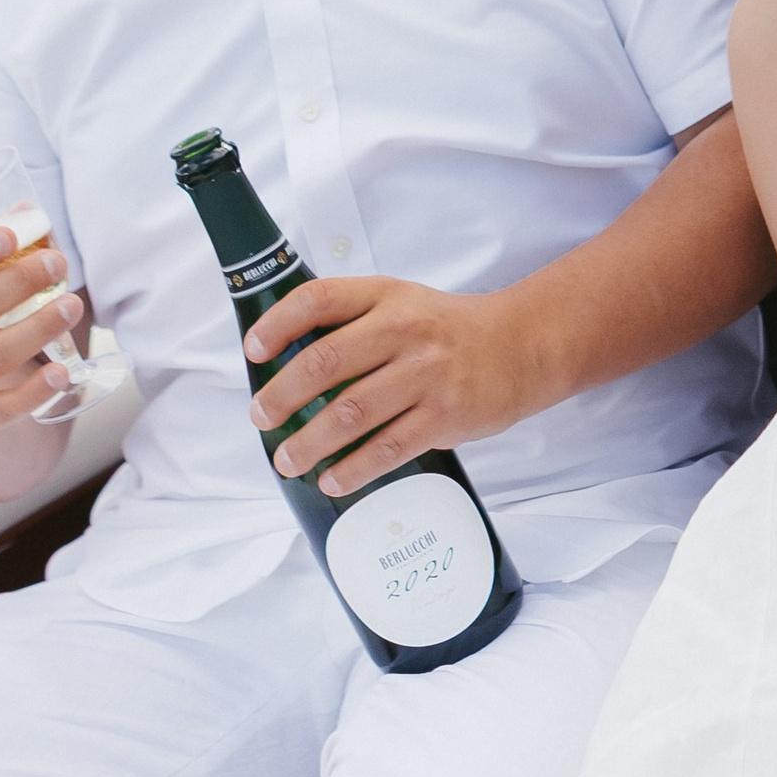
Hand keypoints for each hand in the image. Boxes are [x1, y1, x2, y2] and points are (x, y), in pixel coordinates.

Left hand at [244, 273, 542, 497]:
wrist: (522, 346)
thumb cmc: (448, 330)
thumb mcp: (401, 303)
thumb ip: (353, 323)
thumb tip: (287, 366)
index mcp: (386, 296)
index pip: (320, 299)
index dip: (279, 324)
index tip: (254, 351)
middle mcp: (404, 330)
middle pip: (325, 362)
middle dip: (282, 396)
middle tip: (261, 419)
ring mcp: (426, 374)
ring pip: (351, 413)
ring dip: (310, 443)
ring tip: (288, 461)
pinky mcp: (445, 415)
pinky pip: (388, 449)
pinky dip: (353, 469)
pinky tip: (332, 480)